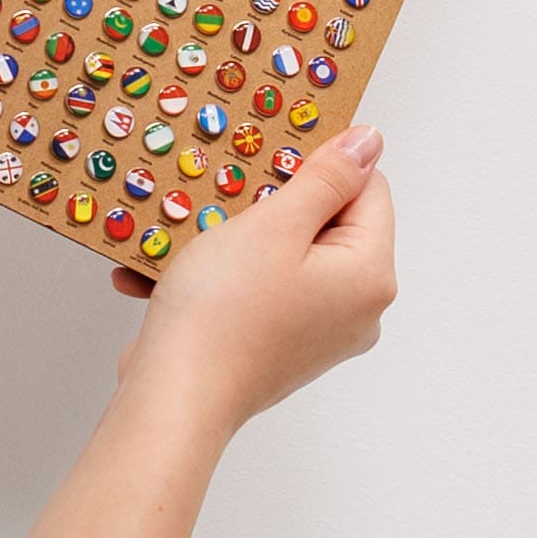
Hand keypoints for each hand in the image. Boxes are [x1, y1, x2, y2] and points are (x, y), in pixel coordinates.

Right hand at [111, 124, 398, 435]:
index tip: (263, 156)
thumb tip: (368, 142)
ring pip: (282, 256)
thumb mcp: (272, 225)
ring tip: (183, 237)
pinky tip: (166, 274)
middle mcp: (358, 308)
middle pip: (324, 224)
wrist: (176, 395)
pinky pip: (257, 291)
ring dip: (230, 239)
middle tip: (218, 195)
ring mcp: (319, 332)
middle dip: (266, 204)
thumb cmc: (223, 312)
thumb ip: (325, 179)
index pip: (367, 189)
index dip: (315, 165)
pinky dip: (217, 277)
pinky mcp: (281, 347)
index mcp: (370, 275)